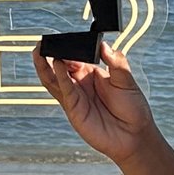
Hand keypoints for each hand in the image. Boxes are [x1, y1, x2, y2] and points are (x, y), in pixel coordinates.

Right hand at [31, 41, 160, 167]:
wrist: (134, 135)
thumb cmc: (133, 109)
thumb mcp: (127, 80)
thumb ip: (116, 62)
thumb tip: (105, 45)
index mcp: (92, 74)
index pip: (75, 58)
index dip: (69, 49)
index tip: (66, 39)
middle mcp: (80, 85)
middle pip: (59, 67)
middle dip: (50, 54)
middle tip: (43, 42)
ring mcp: (75, 97)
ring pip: (53, 79)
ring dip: (44, 66)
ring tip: (39, 51)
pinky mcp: (73, 109)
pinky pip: (63, 90)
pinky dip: (59, 76)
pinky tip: (57, 64)